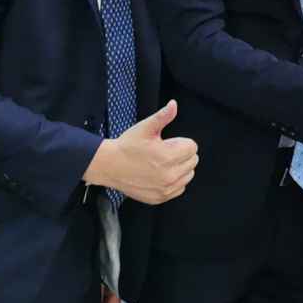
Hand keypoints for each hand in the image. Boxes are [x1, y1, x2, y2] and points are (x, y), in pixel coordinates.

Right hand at [82, 100, 198, 203]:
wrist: (109, 166)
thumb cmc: (128, 145)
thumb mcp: (145, 128)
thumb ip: (163, 117)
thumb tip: (174, 104)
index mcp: (168, 156)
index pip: (193, 147)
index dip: (181, 142)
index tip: (168, 143)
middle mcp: (170, 175)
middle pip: (193, 161)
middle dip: (182, 154)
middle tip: (164, 152)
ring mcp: (165, 189)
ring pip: (188, 175)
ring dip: (181, 168)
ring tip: (163, 163)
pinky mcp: (160, 198)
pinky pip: (180, 188)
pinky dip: (175, 181)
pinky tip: (162, 175)